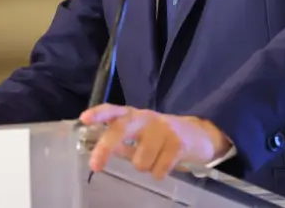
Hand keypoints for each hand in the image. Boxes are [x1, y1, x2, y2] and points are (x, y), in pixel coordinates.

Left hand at [79, 105, 230, 179]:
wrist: (200, 135)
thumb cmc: (163, 137)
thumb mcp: (142, 135)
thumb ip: (122, 141)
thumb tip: (100, 151)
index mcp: (135, 115)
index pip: (114, 110)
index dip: (99, 113)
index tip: (84, 119)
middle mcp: (148, 118)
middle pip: (122, 128)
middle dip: (106, 147)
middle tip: (95, 165)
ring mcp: (164, 129)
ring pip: (140, 161)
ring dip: (145, 167)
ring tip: (155, 160)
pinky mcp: (179, 143)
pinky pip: (158, 169)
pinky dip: (159, 173)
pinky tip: (167, 164)